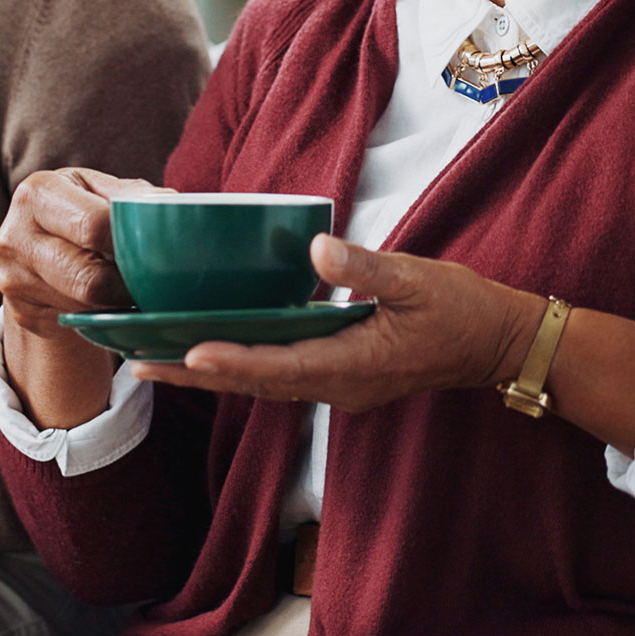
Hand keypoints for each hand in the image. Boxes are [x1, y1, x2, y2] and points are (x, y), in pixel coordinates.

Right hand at [0, 167, 170, 335]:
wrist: (32, 248)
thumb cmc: (75, 211)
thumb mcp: (95, 191)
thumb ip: (129, 196)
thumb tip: (168, 204)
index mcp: (38, 192)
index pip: (95, 225)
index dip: (133, 243)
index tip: (160, 253)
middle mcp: (15, 234)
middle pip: (89, 276)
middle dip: (129, 283)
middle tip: (155, 284)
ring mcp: (12, 277)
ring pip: (84, 304)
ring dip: (117, 301)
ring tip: (136, 292)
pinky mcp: (18, 310)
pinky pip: (72, 320)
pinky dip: (99, 314)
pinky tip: (108, 304)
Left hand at [132, 234, 543, 411]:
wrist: (497, 343)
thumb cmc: (460, 309)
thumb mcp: (418, 279)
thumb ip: (367, 267)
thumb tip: (319, 249)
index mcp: (354, 364)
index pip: (280, 367)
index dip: (232, 362)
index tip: (187, 356)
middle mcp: (337, 386)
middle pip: (255, 384)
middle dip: (195, 374)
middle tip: (137, 364)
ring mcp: (337, 386)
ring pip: (261, 384)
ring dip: (208, 374)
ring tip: (152, 362)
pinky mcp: (337, 376)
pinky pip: (277, 376)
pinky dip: (237, 366)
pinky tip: (207, 351)